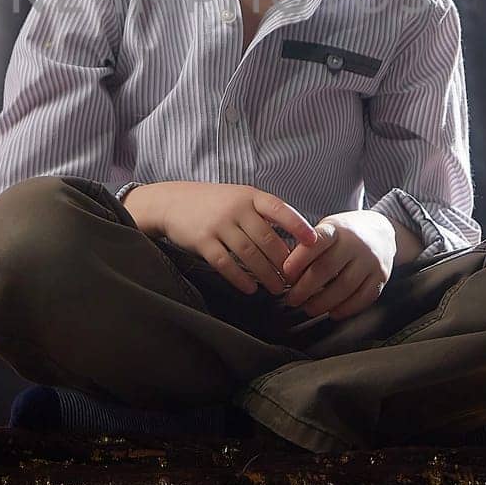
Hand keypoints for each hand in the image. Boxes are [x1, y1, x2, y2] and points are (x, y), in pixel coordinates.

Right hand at [131, 182, 317, 295]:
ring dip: (266, 274)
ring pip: (249, 254)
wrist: (171, 202)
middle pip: (267, 238)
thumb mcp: (238, 197)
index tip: (314, 242)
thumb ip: (262, 213)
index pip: (279, 209)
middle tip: (295, 279)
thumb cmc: (212, 203)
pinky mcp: (202, 241)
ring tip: (277, 288)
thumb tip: (293, 238)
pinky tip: (250, 289)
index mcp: (249, 195)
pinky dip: (240, 279)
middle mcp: (235, 208)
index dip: (298, 225)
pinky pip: (225, 264)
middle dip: (283, 262)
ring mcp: (218, 224)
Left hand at [279, 210, 396, 319]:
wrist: (382, 231)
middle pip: (326, 269)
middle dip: (304, 288)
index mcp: (336, 229)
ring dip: (322, 303)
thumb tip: (285, 274)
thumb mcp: (327, 230)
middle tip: (292, 299)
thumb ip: (308, 247)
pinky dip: (345, 309)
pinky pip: (363, 298)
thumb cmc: (345, 234)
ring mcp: (370, 261)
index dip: (299, 259)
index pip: (316, 243)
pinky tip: (332, 312)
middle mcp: (355, 243)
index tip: (285, 273)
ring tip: (309, 308)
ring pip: (344, 287)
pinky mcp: (381, 277)